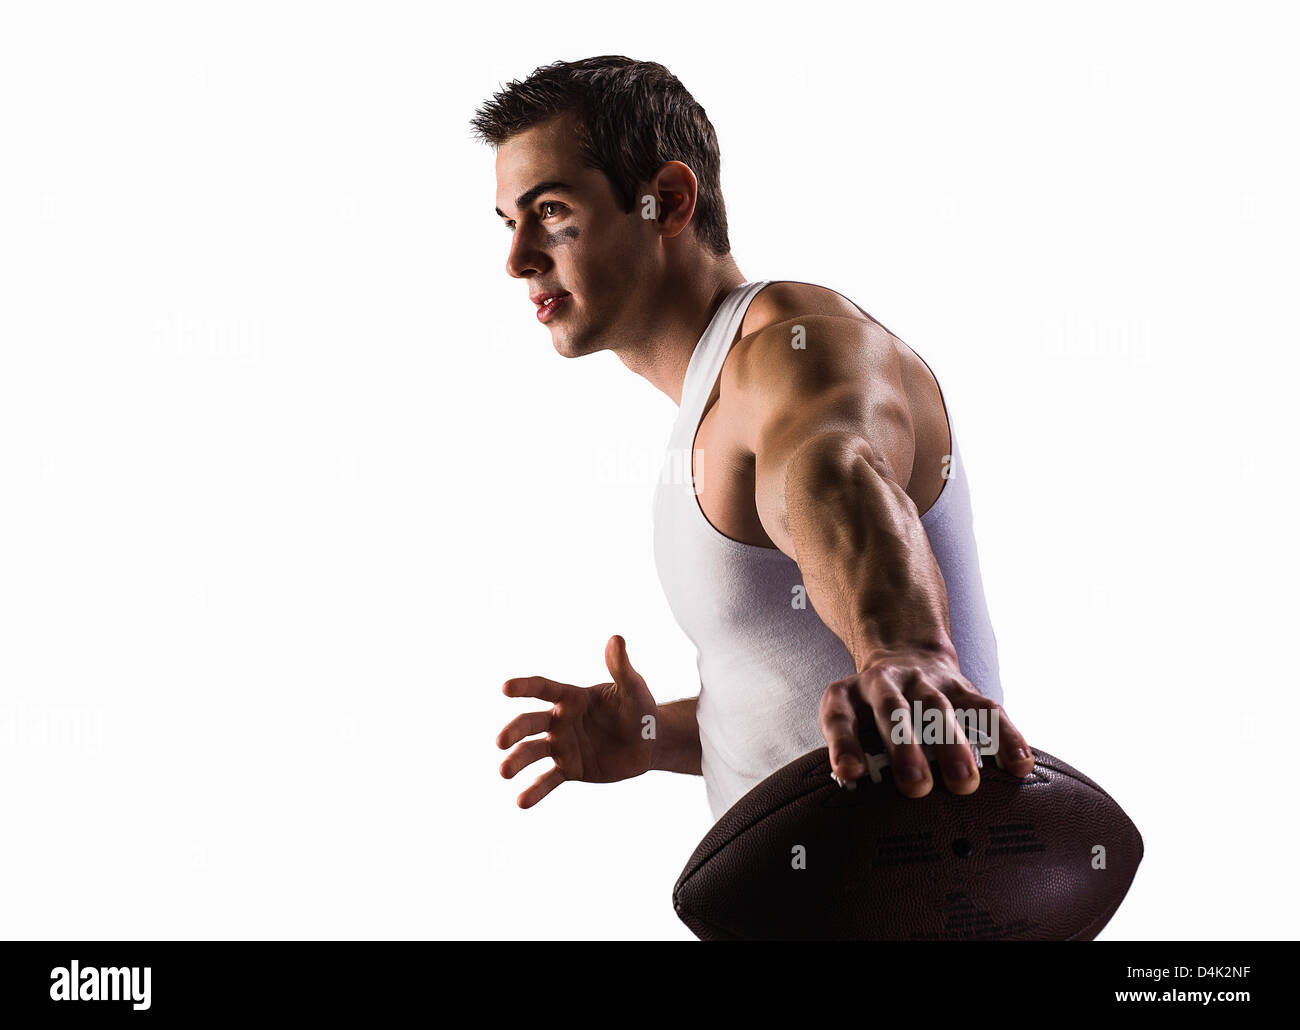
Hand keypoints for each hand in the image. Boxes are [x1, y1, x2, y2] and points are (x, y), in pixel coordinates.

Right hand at [497, 635, 656, 807]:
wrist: (649, 743)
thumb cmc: (639, 709)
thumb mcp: (633, 688)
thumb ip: (621, 667)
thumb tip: (616, 639)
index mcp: (570, 697)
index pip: (542, 689)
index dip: (524, 687)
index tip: (505, 688)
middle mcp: (560, 721)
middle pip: (530, 723)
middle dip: (514, 731)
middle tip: (501, 742)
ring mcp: (562, 746)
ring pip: (533, 752)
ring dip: (517, 761)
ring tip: (504, 772)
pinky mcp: (570, 769)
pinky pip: (549, 780)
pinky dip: (535, 791)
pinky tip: (521, 802)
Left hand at [818, 645, 1033, 797]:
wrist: (903, 655)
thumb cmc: (871, 711)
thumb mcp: (849, 723)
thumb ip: (851, 755)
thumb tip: (855, 797)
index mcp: (848, 694)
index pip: (839, 716)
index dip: (844, 744)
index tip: (849, 773)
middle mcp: (884, 682)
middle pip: (893, 710)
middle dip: (905, 747)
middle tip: (916, 786)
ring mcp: (924, 682)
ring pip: (939, 708)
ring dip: (952, 745)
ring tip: (965, 782)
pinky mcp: (961, 686)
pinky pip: (985, 709)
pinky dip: (1004, 736)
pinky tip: (1018, 765)